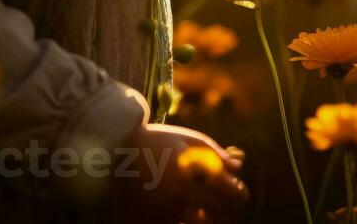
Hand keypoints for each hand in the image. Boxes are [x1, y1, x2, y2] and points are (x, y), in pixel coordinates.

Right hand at [113, 122, 248, 222]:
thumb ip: (217, 154)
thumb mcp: (190, 140)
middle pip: (221, 213)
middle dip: (227, 207)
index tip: (237, 190)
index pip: (233, 194)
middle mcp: (182, 195)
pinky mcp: (155, 221)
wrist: (117, 153)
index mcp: (195, 172)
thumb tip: (239, 167)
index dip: (239, 193)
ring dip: (209, 218)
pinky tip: (187, 212)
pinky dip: (189, 222)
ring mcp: (168, 212)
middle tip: (223, 200)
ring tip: (204, 207)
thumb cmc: (158, 142)